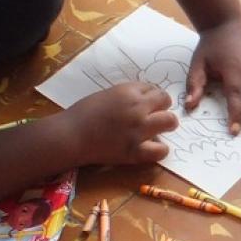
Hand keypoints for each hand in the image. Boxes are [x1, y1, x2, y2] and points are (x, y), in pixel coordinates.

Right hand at [62, 83, 176, 165]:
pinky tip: (152, 148)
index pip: (153, 88)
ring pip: (170, 121)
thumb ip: (126, 96)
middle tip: (155, 115)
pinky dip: (160, 149)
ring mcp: (139, 130)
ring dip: (167, 124)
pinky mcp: (135, 151)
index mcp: (128, 91)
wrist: (70, 136)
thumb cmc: (82, 114)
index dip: (151, 97)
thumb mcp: (106, 95)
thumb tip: (142, 101)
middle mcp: (138, 108)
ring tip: (159, 129)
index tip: (147, 103)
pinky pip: (161, 150)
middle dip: (162, 107)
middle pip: (166, 101)